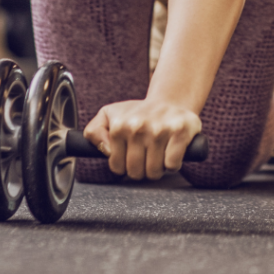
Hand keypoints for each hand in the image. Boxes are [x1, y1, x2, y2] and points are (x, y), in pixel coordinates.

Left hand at [84, 99, 201, 180]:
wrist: (170, 100)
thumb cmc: (138, 113)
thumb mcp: (109, 115)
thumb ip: (94, 131)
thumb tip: (105, 149)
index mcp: (120, 125)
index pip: (117, 167)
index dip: (125, 165)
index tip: (132, 154)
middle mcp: (139, 126)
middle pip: (136, 172)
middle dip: (141, 169)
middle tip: (147, 156)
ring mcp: (161, 129)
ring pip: (154, 171)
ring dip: (157, 168)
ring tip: (158, 154)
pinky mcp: (180, 132)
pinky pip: (172, 165)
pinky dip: (173, 164)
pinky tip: (171, 152)